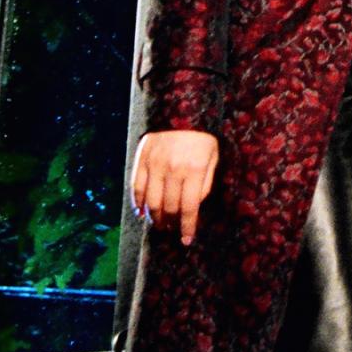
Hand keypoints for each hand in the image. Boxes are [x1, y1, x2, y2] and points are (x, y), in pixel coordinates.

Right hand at [132, 129, 219, 245]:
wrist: (182, 110)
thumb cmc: (202, 137)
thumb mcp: (213, 158)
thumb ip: (204, 183)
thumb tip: (193, 206)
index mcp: (194, 169)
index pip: (190, 207)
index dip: (187, 227)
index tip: (186, 241)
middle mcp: (173, 169)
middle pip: (169, 207)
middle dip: (171, 224)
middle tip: (171, 231)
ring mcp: (155, 164)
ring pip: (151, 201)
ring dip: (154, 217)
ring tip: (159, 224)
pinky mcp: (141, 159)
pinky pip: (137, 187)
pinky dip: (138, 203)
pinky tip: (142, 212)